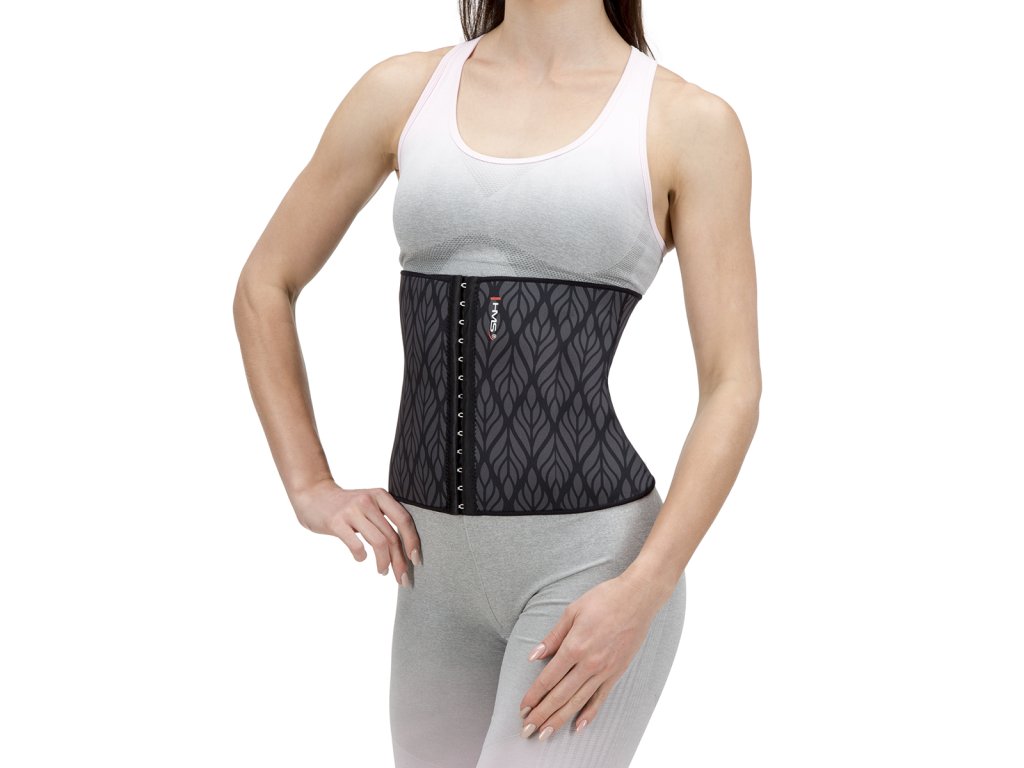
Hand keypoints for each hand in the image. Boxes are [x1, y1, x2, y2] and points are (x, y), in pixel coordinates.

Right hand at [291, 480, 421, 587]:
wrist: (313, 494)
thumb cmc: (345, 505)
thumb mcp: (368, 503)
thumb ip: (384, 518)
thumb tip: (405, 547)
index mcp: (380, 496)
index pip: (404, 520)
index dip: (413, 542)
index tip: (416, 560)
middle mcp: (368, 501)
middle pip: (392, 536)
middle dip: (400, 560)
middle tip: (401, 577)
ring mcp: (352, 511)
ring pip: (379, 542)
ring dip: (384, 562)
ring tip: (382, 571)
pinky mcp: (336, 522)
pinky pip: (356, 545)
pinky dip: (362, 556)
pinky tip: (361, 559)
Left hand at [518, 573, 663, 739]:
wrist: (638, 598)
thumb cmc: (604, 599)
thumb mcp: (572, 611)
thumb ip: (553, 637)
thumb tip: (534, 655)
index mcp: (575, 646)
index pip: (549, 678)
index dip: (534, 695)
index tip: (523, 708)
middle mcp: (589, 663)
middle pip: (560, 695)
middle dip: (542, 714)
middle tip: (527, 729)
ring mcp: (604, 670)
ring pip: (578, 701)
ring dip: (560, 719)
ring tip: (546, 733)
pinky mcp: (617, 672)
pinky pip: (600, 697)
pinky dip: (589, 713)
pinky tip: (578, 725)